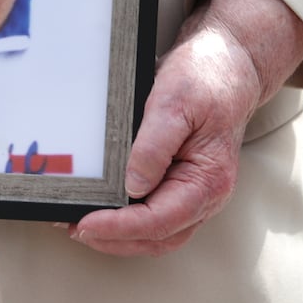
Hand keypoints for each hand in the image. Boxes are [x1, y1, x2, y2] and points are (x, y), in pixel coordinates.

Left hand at [60, 0, 302, 256]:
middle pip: (157, 237)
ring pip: (156, 232)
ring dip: (118, 236)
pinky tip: (102, 209)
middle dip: (114, 240)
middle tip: (73, 228)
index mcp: (208, 180)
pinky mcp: (179, 182)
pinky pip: (153, 213)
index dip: (120, 228)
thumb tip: (133, 186)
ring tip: (79, 225)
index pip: (160, 220)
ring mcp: (193, 191)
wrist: (228, 62)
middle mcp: (204, 195)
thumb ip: (154, 145)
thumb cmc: (207, 78)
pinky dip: (126, 219)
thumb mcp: (176, 102)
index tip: (86, 224)